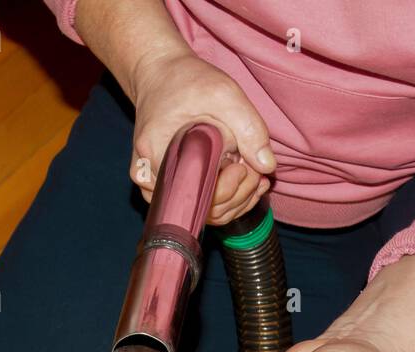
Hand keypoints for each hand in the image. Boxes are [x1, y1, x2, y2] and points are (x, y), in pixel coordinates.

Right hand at [130, 50, 275, 225]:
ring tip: (251, 173)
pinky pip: (194, 205)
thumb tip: (267, 167)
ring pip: (200, 213)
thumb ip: (249, 127)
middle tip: (253, 168)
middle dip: (238, 195)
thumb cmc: (187, 81)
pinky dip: (223, 198)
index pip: (197, 197)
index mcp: (156, 153)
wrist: (159, 74)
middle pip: (200, 211)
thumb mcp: (223, 93)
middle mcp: (148, 176)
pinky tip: (241, 179)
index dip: (230, 189)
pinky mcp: (163, 186)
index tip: (244, 165)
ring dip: (234, 199)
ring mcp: (153, 185)